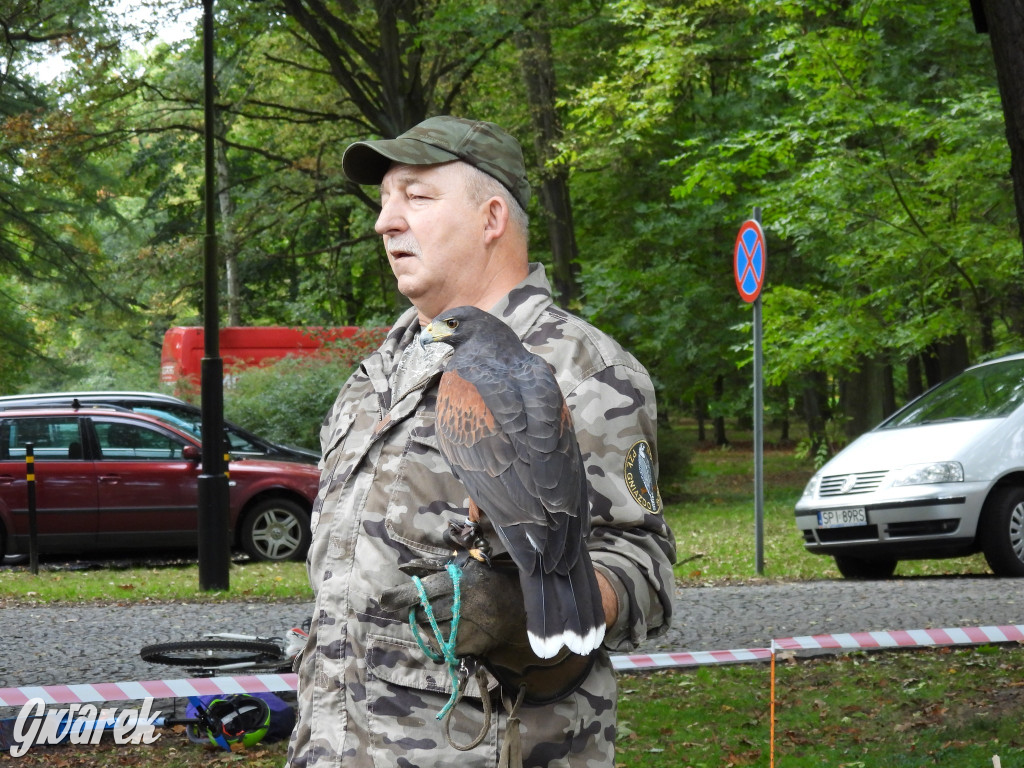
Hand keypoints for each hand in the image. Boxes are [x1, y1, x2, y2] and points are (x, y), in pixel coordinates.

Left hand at [379, 556, 594, 703]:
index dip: (400, 596)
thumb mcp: (470, 565)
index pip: (423, 591)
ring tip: (434, 613)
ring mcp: (469, 628)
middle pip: (423, 612)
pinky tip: (447, 627)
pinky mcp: (473, 647)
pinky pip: (444, 645)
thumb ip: (436, 567)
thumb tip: (405, 569)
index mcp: (464, 581)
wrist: (527, 612)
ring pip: (431, 629)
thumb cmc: (496, 580)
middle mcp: (465, 605)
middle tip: (403, 605)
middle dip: (410, 609)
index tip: (384, 598)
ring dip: (426, 623)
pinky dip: (440, 637)